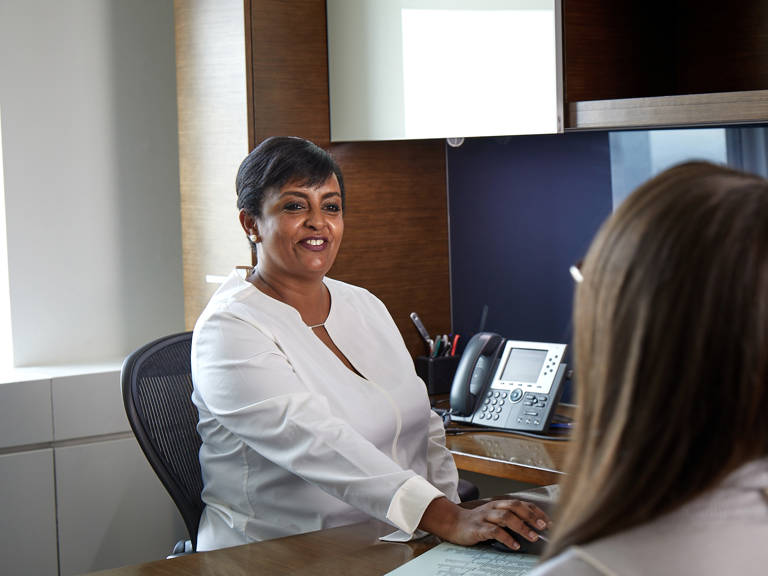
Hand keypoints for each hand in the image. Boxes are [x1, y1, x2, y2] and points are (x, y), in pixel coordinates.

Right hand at [418, 497, 550, 549]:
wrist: (453, 523)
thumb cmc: (476, 522)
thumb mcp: (494, 517)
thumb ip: (509, 519)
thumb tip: (532, 528)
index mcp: (499, 504)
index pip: (521, 503)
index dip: (535, 511)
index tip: (548, 521)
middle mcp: (493, 508)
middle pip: (514, 506)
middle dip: (531, 516)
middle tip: (543, 527)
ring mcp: (485, 517)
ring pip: (505, 517)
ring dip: (521, 527)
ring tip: (532, 537)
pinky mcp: (478, 528)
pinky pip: (494, 531)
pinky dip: (506, 538)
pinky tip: (515, 545)